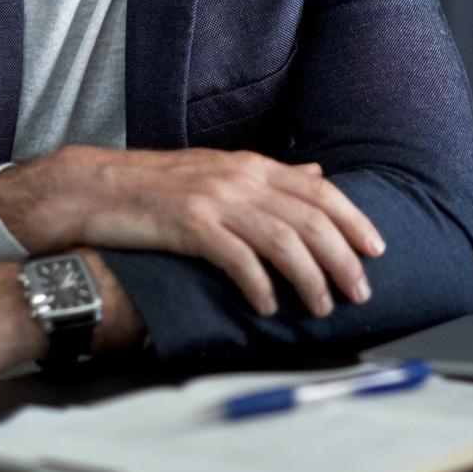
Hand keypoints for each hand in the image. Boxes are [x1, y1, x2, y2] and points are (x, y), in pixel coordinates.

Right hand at [0, 147, 385, 318]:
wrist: (97, 186)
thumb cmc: (160, 185)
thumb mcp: (223, 170)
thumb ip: (272, 176)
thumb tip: (318, 175)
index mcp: (252, 165)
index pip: (319, 189)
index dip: (353, 218)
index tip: (376, 249)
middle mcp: (240, 177)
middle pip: (308, 217)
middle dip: (341, 257)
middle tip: (360, 290)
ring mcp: (214, 199)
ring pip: (280, 238)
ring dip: (308, 277)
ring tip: (322, 306)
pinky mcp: (187, 224)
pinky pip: (234, 256)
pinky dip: (258, 283)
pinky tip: (269, 305)